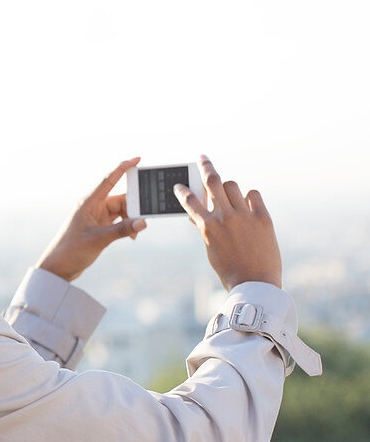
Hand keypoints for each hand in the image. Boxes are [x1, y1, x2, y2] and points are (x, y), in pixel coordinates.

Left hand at [35, 158, 147, 281]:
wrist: (58, 267)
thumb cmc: (71, 250)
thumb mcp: (99, 240)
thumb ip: (121, 230)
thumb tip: (143, 222)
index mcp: (89, 202)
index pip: (109, 179)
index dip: (123, 167)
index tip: (138, 158)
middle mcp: (93, 206)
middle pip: (121, 198)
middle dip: (134, 207)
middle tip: (145, 217)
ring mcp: (96, 216)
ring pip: (121, 210)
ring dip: (131, 219)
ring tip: (135, 234)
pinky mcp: (99, 226)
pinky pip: (118, 220)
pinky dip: (126, 226)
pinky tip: (131, 236)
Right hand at [175, 155, 281, 289]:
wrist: (256, 283)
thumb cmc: (230, 270)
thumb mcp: (211, 249)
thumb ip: (205, 229)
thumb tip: (197, 215)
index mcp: (207, 227)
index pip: (190, 201)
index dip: (182, 191)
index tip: (179, 185)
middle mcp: (224, 217)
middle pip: (213, 181)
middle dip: (205, 166)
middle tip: (202, 157)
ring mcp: (244, 215)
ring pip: (233, 185)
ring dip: (228, 188)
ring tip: (229, 195)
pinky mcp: (262, 217)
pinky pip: (254, 194)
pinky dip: (249, 197)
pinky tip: (248, 204)